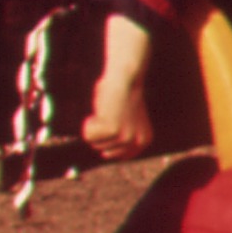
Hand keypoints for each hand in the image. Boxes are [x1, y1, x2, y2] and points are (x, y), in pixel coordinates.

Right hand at [81, 15, 155, 158]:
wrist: (125, 77)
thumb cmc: (121, 95)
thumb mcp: (126, 121)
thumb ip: (121, 137)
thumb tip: (107, 154)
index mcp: (143, 141)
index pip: (116, 155)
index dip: (108, 138)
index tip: (113, 121)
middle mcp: (136, 143)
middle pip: (103, 151)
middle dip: (100, 132)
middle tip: (109, 113)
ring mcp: (126, 138)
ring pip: (94, 143)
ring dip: (95, 125)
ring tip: (106, 109)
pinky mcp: (113, 130)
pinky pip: (88, 135)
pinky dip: (88, 123)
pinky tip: (100, 109)